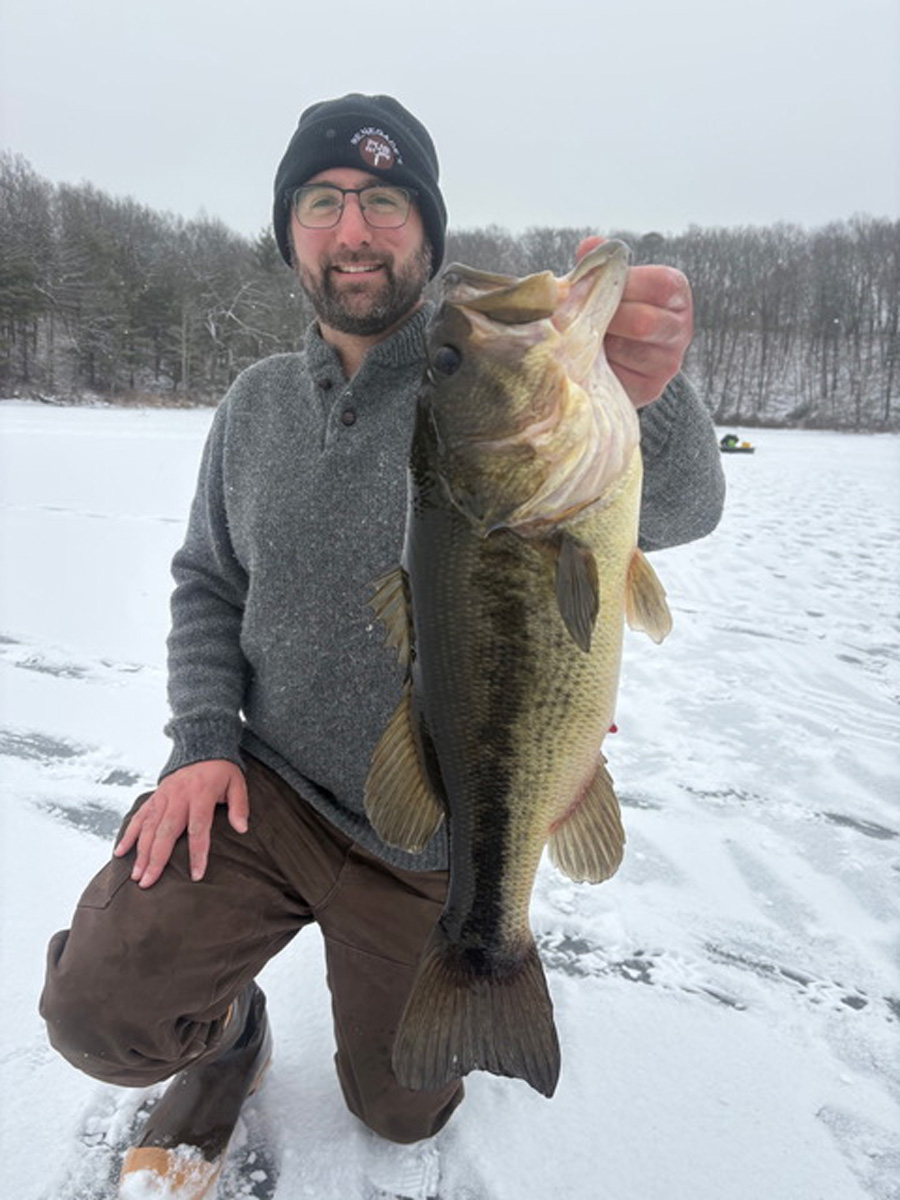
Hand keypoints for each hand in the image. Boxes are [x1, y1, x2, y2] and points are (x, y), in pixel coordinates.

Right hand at [113, 759, 247, 888]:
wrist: (202, 746)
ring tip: (136, 875)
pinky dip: (128, 834)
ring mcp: (163, 797)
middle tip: (149, 883)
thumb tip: (242, 829)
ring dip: (141, 852)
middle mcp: (178, 797)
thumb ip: (239, 806)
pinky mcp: (154, 797)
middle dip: (156, 859)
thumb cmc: (221, 770)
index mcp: (200, 795)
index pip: (198, 828)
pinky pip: (139, 817)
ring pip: (149, 828)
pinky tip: (120, 852)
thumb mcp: (237, 783)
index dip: (197, 853)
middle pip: (166, 832)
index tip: (195, 875)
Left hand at [576, 236, 692, 406]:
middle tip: (580, 317)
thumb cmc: (614, 313)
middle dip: (606, 318)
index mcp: (676, 294)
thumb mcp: (611, 285)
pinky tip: (588, 358)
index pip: (660, 284)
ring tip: (583, 336)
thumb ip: (602, 264)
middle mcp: (680, 329)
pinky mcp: (650, 388)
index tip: (597, 287)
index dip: (624, 285)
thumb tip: (589, 246)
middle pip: (643, 322)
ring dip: (598, 343)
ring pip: (627, 350)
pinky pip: (619, 375)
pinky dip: (597, 366)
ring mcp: (668, 362)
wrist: (619, 360)